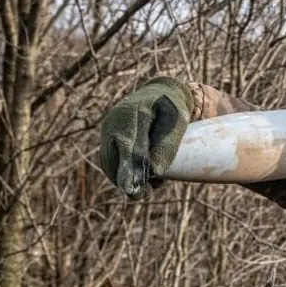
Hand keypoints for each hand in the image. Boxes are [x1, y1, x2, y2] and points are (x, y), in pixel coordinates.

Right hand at [98, 76, 193, 198]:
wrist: (160, 94)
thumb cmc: (172, 107)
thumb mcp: (178, 122)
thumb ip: (167, 145)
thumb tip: (155, 173)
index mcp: (130, 114)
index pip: (125, 144)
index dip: (127, 168)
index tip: (129, 188)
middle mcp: (112, 123)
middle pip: (112, 158)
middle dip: (125, 179)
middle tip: (143, 193)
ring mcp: (107, 132)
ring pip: (110, 164)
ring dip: (124, 179)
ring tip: (146, 188)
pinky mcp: (109, 141)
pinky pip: (111, 163)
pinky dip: (123, 175)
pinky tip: (140, 182)